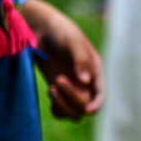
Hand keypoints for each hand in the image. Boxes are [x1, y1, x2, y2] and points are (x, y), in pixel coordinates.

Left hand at [25, 0, 103, 118]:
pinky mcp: (57, 89)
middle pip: (85, 105)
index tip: (88, 110)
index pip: (101, 95)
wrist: (39, 28)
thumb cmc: (59, 30)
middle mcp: (85, 83)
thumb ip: (81, 60)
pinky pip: (60, 110)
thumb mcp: (73, 41)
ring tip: (52, 87)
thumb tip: (86, 81)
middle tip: (57, 80)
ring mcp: (71, 87)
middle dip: (72, 97)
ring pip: (73, 112)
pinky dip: (56, 107)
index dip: (97, 105)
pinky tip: (50, 91)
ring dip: (64, 105)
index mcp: (95, 71)